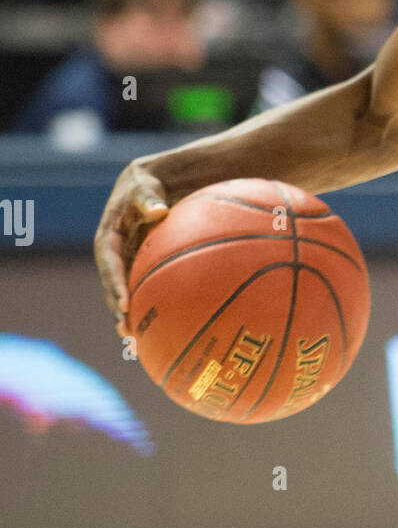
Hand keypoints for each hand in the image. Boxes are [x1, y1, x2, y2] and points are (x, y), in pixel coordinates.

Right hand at [93, 163, 171, 335]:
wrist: (146, 185)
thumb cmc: (144, 185)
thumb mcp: (143, 187)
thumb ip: (148, 199)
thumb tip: (159, 211)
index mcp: (107, 239)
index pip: (109, 265)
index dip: (115, 285)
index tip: (125, 304)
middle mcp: (112, 255)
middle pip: (112, 287)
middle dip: (118, 310)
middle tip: (128, 332)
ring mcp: (123, 262)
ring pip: (124, 293)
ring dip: (128, 315)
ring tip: (137, 341)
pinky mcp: (135, 264)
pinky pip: (139, 286)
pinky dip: (145, 304)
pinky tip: (159, 324)